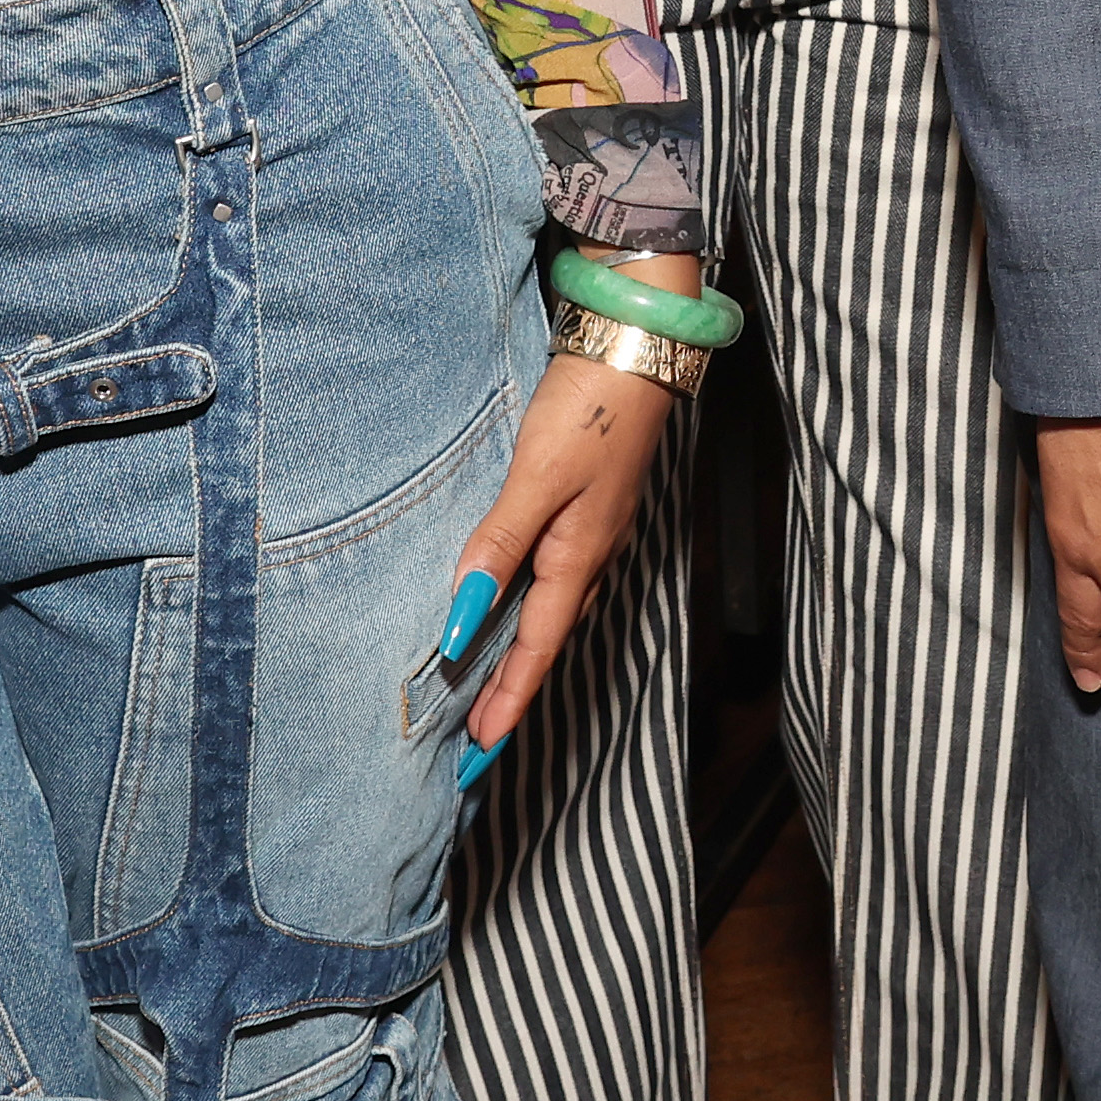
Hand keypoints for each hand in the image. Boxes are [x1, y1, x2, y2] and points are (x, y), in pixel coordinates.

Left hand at [448, 282, 682, 759]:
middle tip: (477, 743)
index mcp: (579, 557)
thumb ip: (500, 544)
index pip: (536, 647)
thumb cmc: (592, 409)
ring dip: (520, 655)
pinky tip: (514, 603)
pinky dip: (529, 611)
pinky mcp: (586, 504)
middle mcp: (589, 554)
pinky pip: (553, 579)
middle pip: (545, 640)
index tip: (479, 751)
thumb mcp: (538, 477)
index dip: (507, 700)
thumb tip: (462, 616)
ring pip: (551, 612)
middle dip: (512, 692)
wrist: (638, 349)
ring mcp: (592, 530)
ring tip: (490, 690)